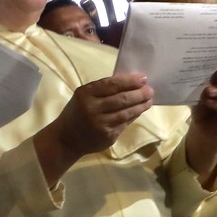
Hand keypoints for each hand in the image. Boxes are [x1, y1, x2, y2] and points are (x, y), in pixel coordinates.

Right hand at [34, 73, 152, 186]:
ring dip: (140, 106)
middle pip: (122, 99)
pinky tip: (139, 111)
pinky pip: (125, 123)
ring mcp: (100, 124)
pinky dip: (134, 116)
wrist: (66, 138)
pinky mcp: (108, 136)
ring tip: (149, 100)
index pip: (112, 84)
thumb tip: (130, 85)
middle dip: (139, 93)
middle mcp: (92, 109)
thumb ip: (103, 90)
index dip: (129, 81)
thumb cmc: (77, 112)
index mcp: (85, 94)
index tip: (143, 78)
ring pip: (126, 112)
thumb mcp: (84, 97)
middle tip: (150, 90)